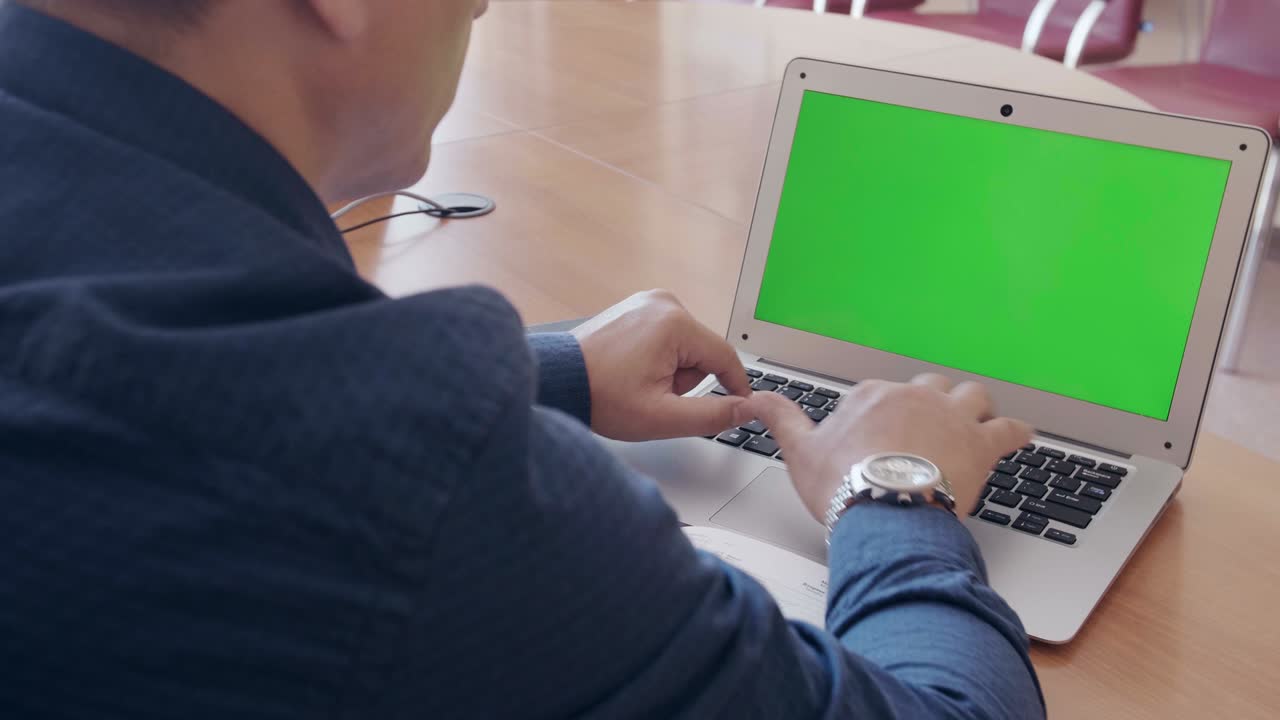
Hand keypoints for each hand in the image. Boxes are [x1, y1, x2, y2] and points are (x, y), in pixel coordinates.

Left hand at [572, 290, 752, 440]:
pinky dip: (656, 358)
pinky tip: (630, 370)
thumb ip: (712, 415)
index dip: (736, 387)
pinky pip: (666, 338)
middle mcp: (664, 303)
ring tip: (636, 382)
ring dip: (670, 370)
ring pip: (685, 347)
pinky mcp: (636, 307)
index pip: (725, 358)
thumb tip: (746, 409)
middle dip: (685, 380)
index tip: (739, 407)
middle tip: (652, 394)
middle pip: (702, 353)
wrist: (558, 381)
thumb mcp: (662, 417)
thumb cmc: (601, 397)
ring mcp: (648, 301)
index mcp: (675, 324)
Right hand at [738, 373, 1031, 521]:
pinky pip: (1010, 429)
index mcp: (873, 396)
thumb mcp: (800, 451)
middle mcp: (915, 397)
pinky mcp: (981, 443)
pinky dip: (1017, 432)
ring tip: (975, 424)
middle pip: (931, 389)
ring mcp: (951, 417)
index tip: (883, 438)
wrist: (885, 511)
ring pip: (973, 397)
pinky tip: (1020, 436)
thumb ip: (779, 417)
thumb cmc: (844, 485)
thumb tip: (753, 398)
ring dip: (976, 409)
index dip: (886, 417)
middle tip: (930, 429)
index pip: (884, 395)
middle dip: (933, 405)